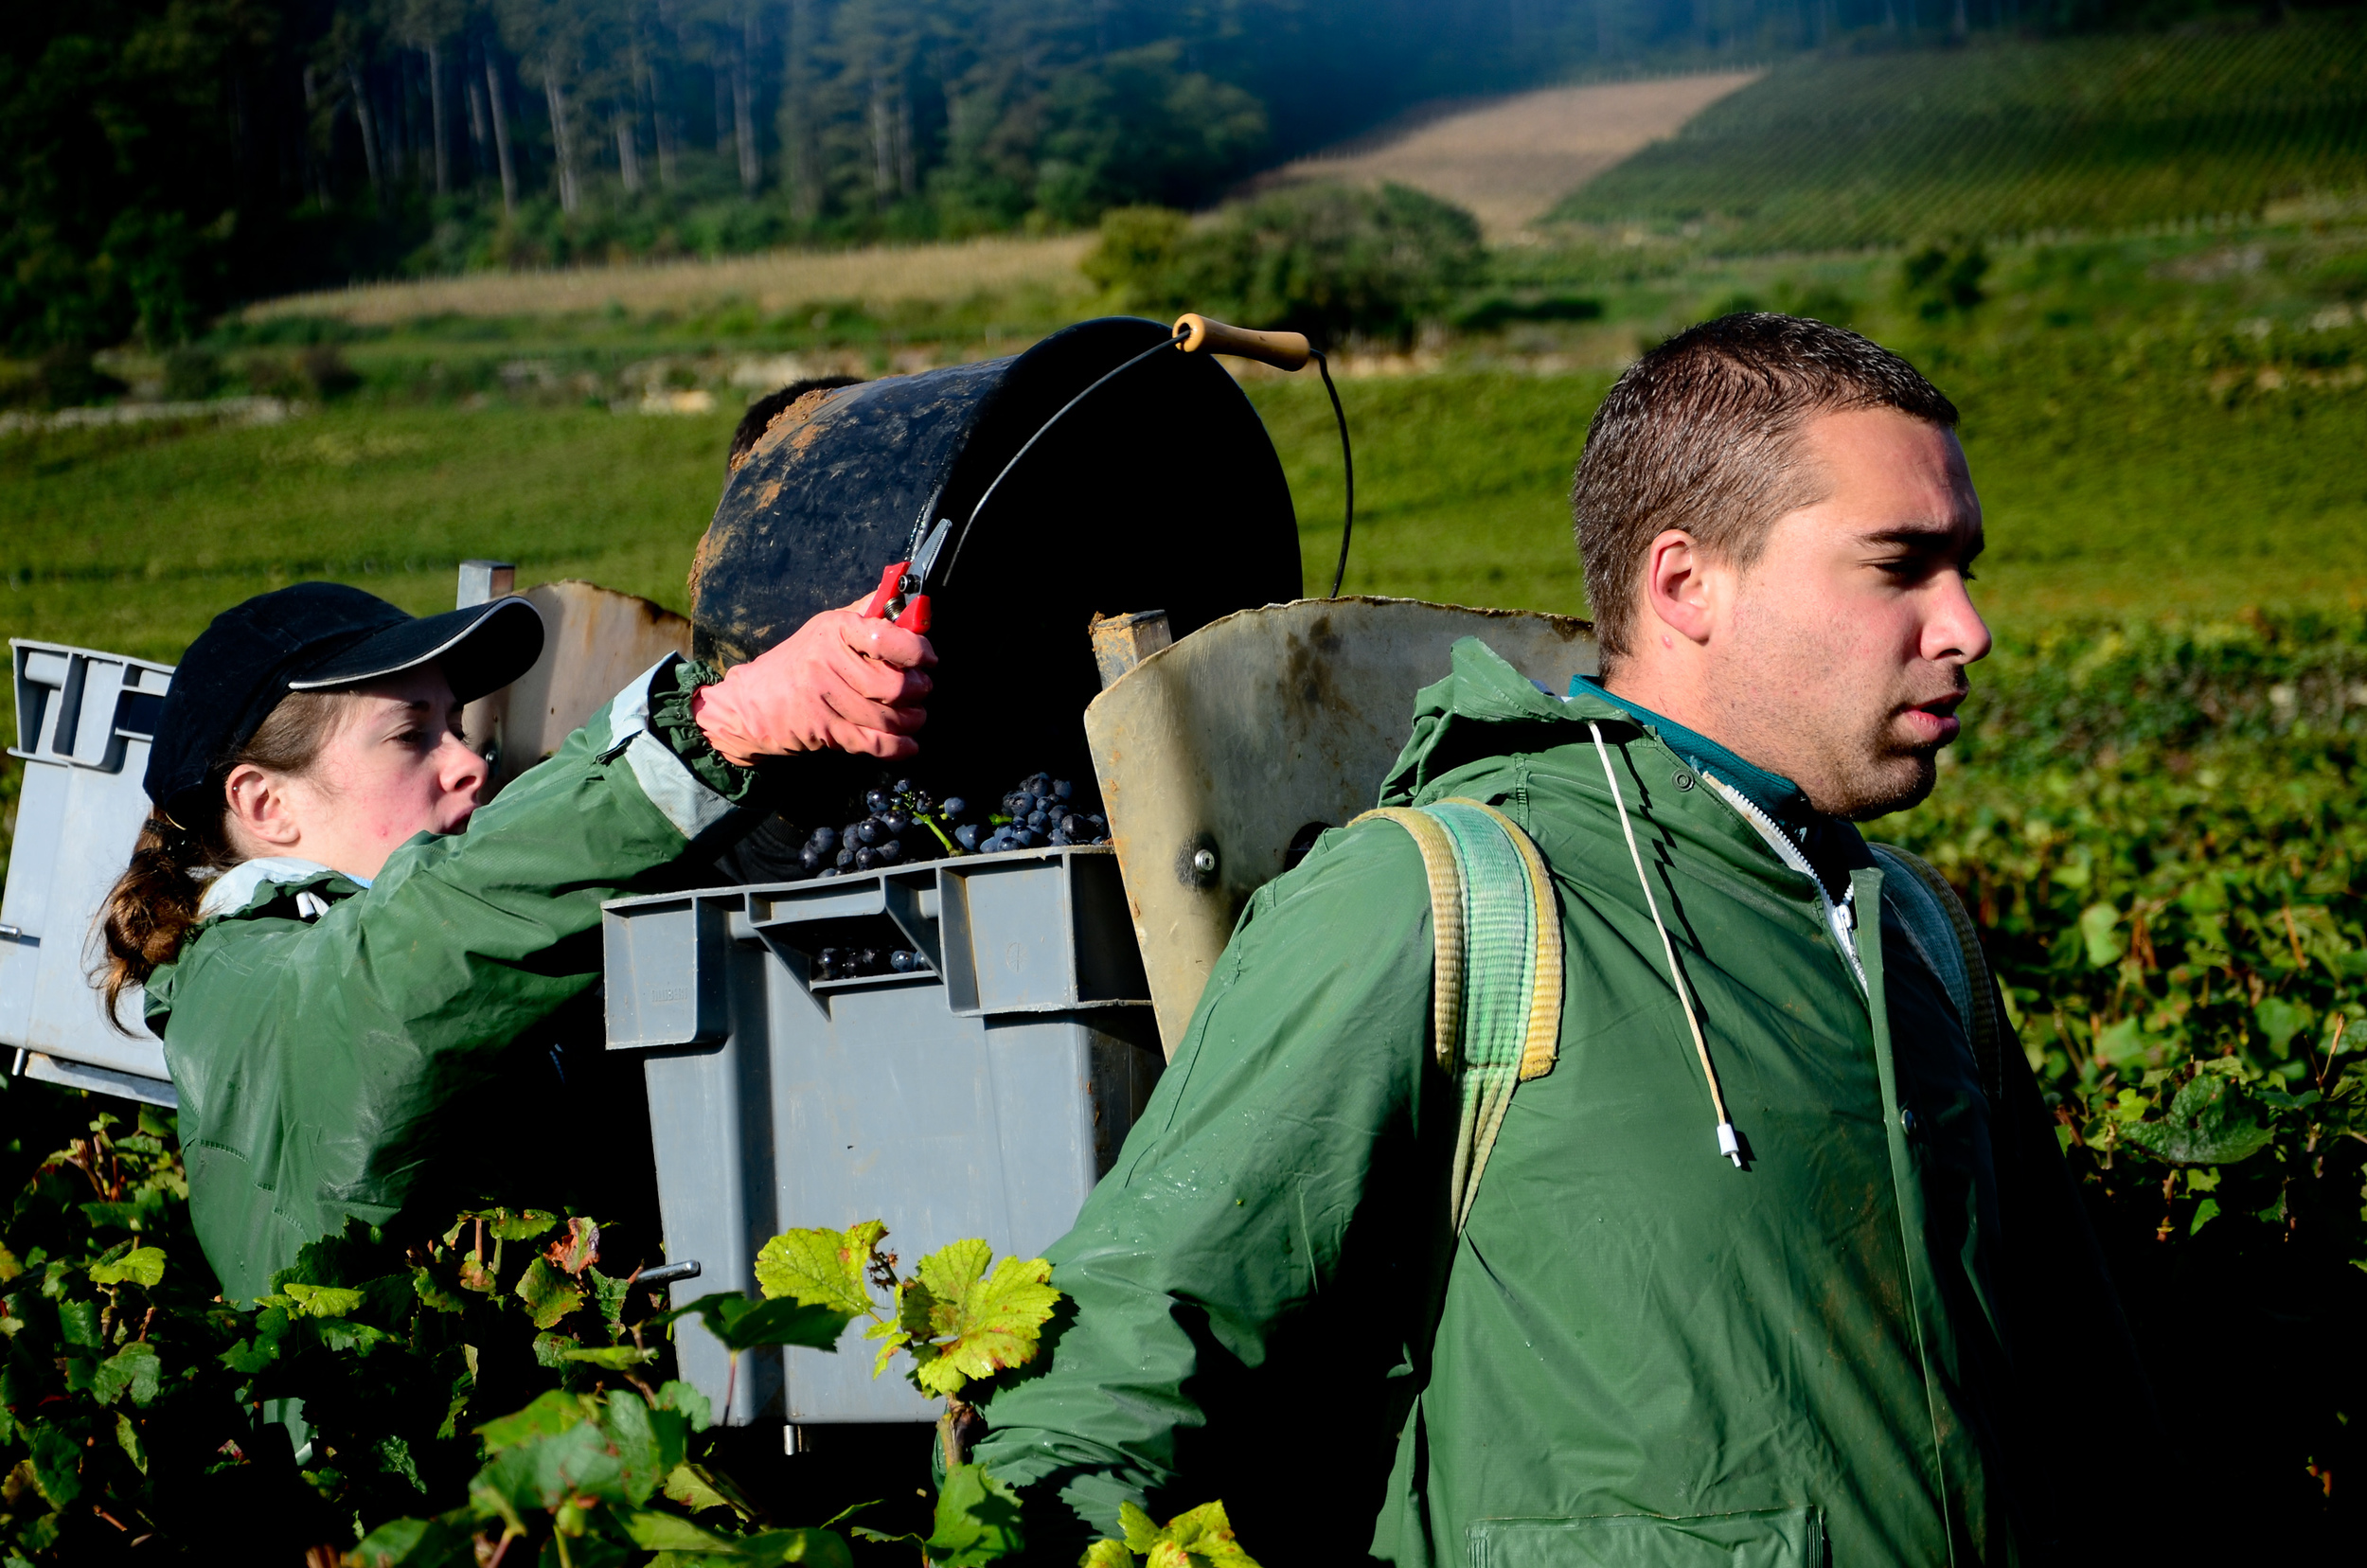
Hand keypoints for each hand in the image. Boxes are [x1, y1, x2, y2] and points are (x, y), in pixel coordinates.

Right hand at [692, 597, 936, 762]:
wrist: (748, 704)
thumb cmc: (796, 663)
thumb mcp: (825, 628)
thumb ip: (865, 614)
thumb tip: (908, 600)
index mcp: (834, 630)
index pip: (886, 637)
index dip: (916, 650)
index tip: (928, 658)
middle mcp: (828, 662)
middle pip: (894, 685)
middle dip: (919, 691)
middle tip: (922, 690)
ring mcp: (825, 698)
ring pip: (888, 717)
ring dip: (912, 721)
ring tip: (914, 716)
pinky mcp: (824, 731)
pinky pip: (874, 743)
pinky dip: (899, 748)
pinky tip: (908, 744)